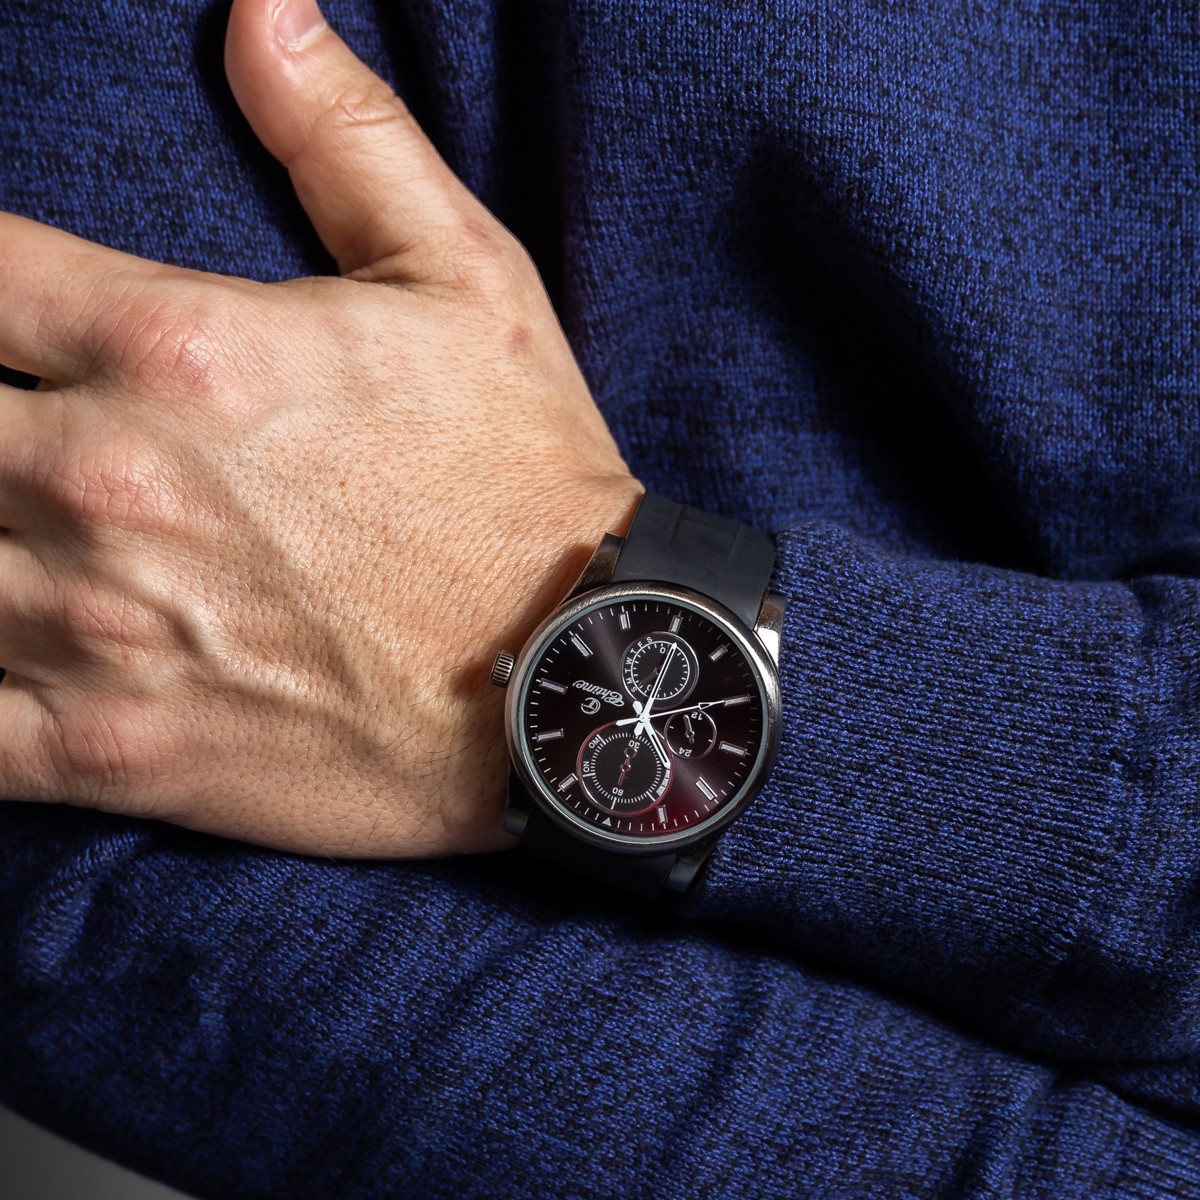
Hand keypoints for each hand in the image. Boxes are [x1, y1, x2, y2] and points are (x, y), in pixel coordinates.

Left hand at [0, 0, 641, 857]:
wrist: (577, 678)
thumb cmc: (525, 485)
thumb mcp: (472, 283)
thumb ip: (349, 140)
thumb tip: (261, 10)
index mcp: (177, 351)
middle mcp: (105, 481)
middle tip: (12, 424)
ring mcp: (93, 630)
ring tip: (8, 518)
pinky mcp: (110, 751)